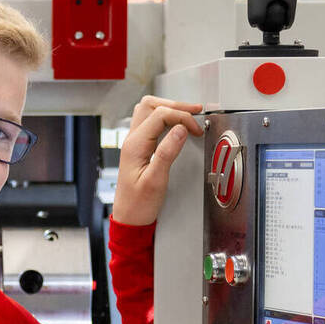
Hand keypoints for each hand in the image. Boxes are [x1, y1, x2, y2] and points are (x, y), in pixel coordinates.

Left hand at [113, 96, 205, 226]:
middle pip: (151, 105)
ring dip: (169, 108)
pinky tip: (176, 124)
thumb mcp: (156, 181)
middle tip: (195, 112)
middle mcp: (132, 140)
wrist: (129, 218)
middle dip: (176, 106)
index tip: (196, 129)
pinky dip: (165, 117)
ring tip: (188, 114)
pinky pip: (150, 122)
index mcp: (135, 145)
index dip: (182, 117)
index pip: (160, 115)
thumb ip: (167, 153)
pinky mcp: (139, 147)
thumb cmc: (139, 204)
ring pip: (148, 110)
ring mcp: (134, 142)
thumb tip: (181, 130)